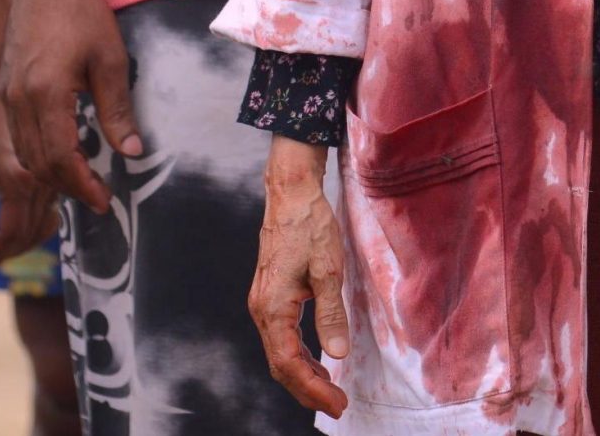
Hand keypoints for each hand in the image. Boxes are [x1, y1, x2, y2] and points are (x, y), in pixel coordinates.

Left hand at [0, 74, 43, 269]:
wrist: (10, 92)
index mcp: (18, 180)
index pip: (11, 234)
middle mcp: (41, 183)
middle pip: (28, 235)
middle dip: (5, 253)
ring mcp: (53, 179)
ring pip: (42, 227)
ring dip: (20, 243)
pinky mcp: (58, 175)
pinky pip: (50, 212)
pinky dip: (34, 227)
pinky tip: (16, 227)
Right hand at [2, 0, 141, 211]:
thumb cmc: (81, 12)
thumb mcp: (110, 59)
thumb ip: (118, 110)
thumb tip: (132, 152)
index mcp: (45, 94)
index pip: (60, 159)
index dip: (83, 186)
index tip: (104, 201)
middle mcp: (18, 100)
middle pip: (38, 164)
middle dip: (68, 187)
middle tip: (98, 197)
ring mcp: (6, 94)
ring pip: (24, 153)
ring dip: (51, 174)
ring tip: (82, 180)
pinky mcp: (4, 87)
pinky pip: (18, 135)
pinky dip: (38, 153)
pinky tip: (62, 151)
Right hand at [248, 139, 351, 416]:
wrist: (290, 194)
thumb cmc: (310, 227)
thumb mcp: (328, 270)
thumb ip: (331, 314)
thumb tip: (337, 355)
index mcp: (273, 308)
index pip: (290, 364)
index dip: (313, 389)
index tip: (338, 403)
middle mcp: (261, 310)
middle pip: (280, 365)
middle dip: (307, 390)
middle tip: (337, 405)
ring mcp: (262, 303)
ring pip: (278, 353)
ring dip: (302, 375)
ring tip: (329, 389)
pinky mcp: (269, 295)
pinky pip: (280, 337)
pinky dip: (297, 356)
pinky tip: (316, 361)